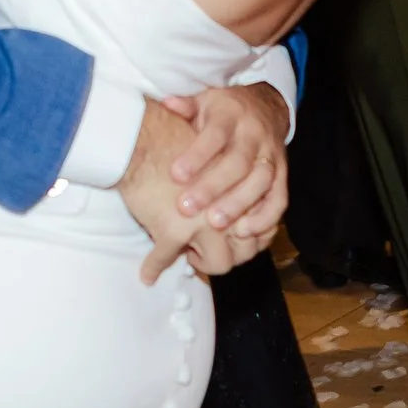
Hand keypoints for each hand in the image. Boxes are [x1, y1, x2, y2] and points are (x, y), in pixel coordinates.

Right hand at [118, 101, 243, 284]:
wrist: (146, 134)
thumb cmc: (178, 137)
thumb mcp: (218, 154)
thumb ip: (230, 179)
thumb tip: (234, 202)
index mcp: (247, 188)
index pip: (261, 228)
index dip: (247, 239)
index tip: (230, 239)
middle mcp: (233, 209)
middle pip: (245, 251)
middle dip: (227, 254)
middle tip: (207, 249)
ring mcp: (205, 223)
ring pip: (219, 262)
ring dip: (201, 263)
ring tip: (184, 255)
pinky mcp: (174, 230)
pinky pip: (164, 259)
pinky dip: (154, 267)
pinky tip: (148, 273)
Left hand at [160, 84, 287, 251]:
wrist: (265, 107)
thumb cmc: (223, 111)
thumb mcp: (204, 101)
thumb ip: (186, 106)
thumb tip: (168, 102)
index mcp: (231, 116)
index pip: (215, 135)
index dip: (197, 155)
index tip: (175, 175)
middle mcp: (255, 135)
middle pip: (238, 162)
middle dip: (213, 187)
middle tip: (187, 208)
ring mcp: (272, 156)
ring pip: (260, 182)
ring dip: (238, 205)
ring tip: (215, 224)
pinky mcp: (283, 175)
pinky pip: (279, 198)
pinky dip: (265, 218)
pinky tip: (244, 233)